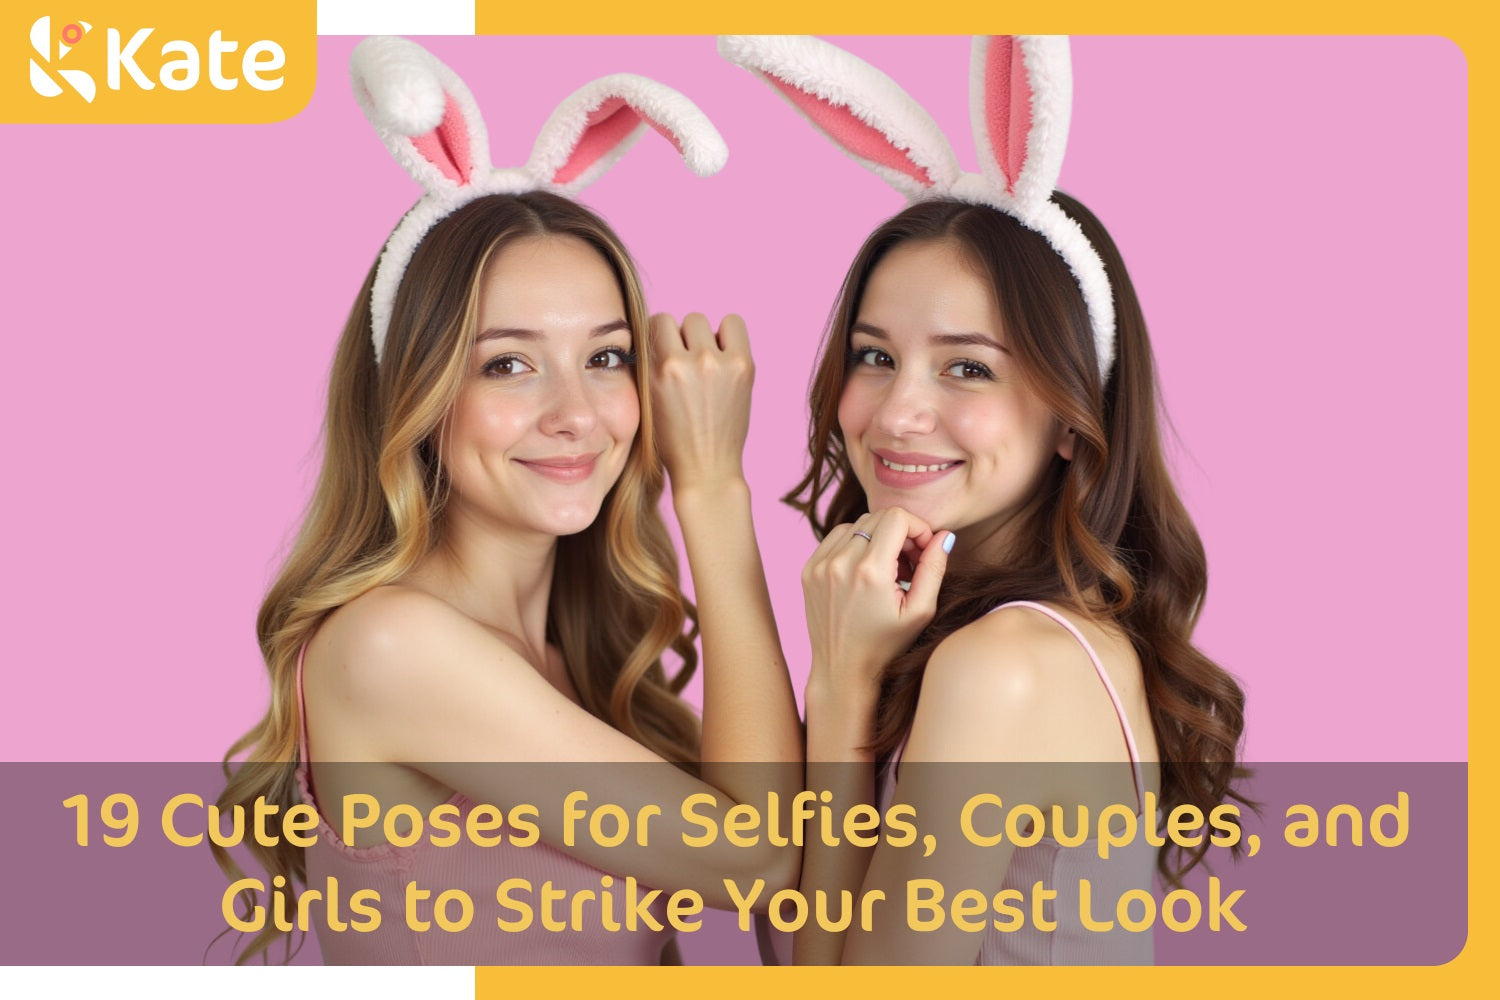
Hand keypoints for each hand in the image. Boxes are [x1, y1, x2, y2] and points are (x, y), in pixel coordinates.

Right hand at [648, 313, 753, 493]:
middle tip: (688, 365)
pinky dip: (728, 336)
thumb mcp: (648, 398)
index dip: (661, 336)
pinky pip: (733, 323)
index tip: (666, 352)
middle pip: (685, 320)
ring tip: (706, 364)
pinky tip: (723, 359)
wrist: (706, 467)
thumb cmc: (673, 438)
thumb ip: (648, 362)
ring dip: (705, 338)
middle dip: (684, 339)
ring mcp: (721, 363)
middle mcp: (693, 362)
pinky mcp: (744, 366)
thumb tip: (652, 330)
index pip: (658, 320)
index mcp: (664, 369)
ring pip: (705, 322)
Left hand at [801, 507, 953, 700]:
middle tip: (907, 565)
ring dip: (876, 538)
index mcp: (870, 571)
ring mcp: (820, 565)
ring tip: (887, 571)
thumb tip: (944, 535)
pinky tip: (865, 571)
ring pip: (857, 525)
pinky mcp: (809, 570)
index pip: (898, 517)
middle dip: (899, 534)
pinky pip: (836, 538)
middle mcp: (840, 562)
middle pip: (878, 518)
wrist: (843, 670)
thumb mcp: (920, 611)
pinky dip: (854, 545)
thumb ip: (934, 569)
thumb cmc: (886, 646)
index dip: (918, 529)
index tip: (922, 552)